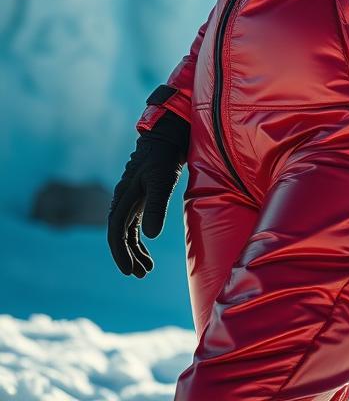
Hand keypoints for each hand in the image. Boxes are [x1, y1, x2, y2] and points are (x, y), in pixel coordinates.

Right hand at [107, 110, 189, 277]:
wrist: (168, 137)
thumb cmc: (164, 158)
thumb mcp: (163, 181)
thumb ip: (157, 207)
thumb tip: (149, 237)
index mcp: (123, 198)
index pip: (115, 232)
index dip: (120, 253)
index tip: (129, 271)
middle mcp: (123, 200)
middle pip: (118, 235)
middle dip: (126, 256)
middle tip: (138, 275)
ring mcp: (131, 199)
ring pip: (126, 232)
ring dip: (134, 251)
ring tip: (145, 270)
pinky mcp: (141, 197)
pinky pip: (134, 224)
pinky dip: (139, 240)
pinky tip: (146, 250)